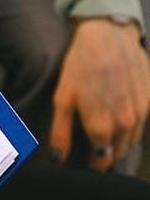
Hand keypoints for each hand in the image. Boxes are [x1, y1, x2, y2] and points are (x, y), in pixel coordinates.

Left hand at [49, 18, 149, 170]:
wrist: (109, 36)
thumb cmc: (81, 66)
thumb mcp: (63, 100)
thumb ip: (61, 133)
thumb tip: (59, 159)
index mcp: (101, 127)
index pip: (100, 161)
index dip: (92, 164)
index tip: (85, 160)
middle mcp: (125, 124)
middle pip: (117, 153)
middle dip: (105, 153)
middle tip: (93, 146)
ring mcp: (141, 112)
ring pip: (131, 140)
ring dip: (119, 141)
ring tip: (105, 130)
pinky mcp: (149, 100)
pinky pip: (141, 124)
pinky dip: (130, 126)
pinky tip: (118, 113)